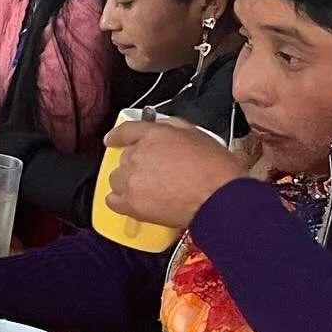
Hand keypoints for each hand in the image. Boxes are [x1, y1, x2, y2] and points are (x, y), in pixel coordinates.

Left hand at [103, 116, 241, 229]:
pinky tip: (134, 202)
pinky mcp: (131, 203)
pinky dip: (120, 201)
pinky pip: (113, 201)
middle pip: (123, 157)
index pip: (126, 130)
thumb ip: (174, 128)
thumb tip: (163, 128)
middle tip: (154, 173)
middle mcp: (138, 154)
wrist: (218, 198)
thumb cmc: (216, 170)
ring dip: (128, 182)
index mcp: (154, 135)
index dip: (117, 135)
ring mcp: (132, 179)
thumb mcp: (198, 135)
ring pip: (116, 179)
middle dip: (136, 164)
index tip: (112, 139)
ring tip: (149, 189)